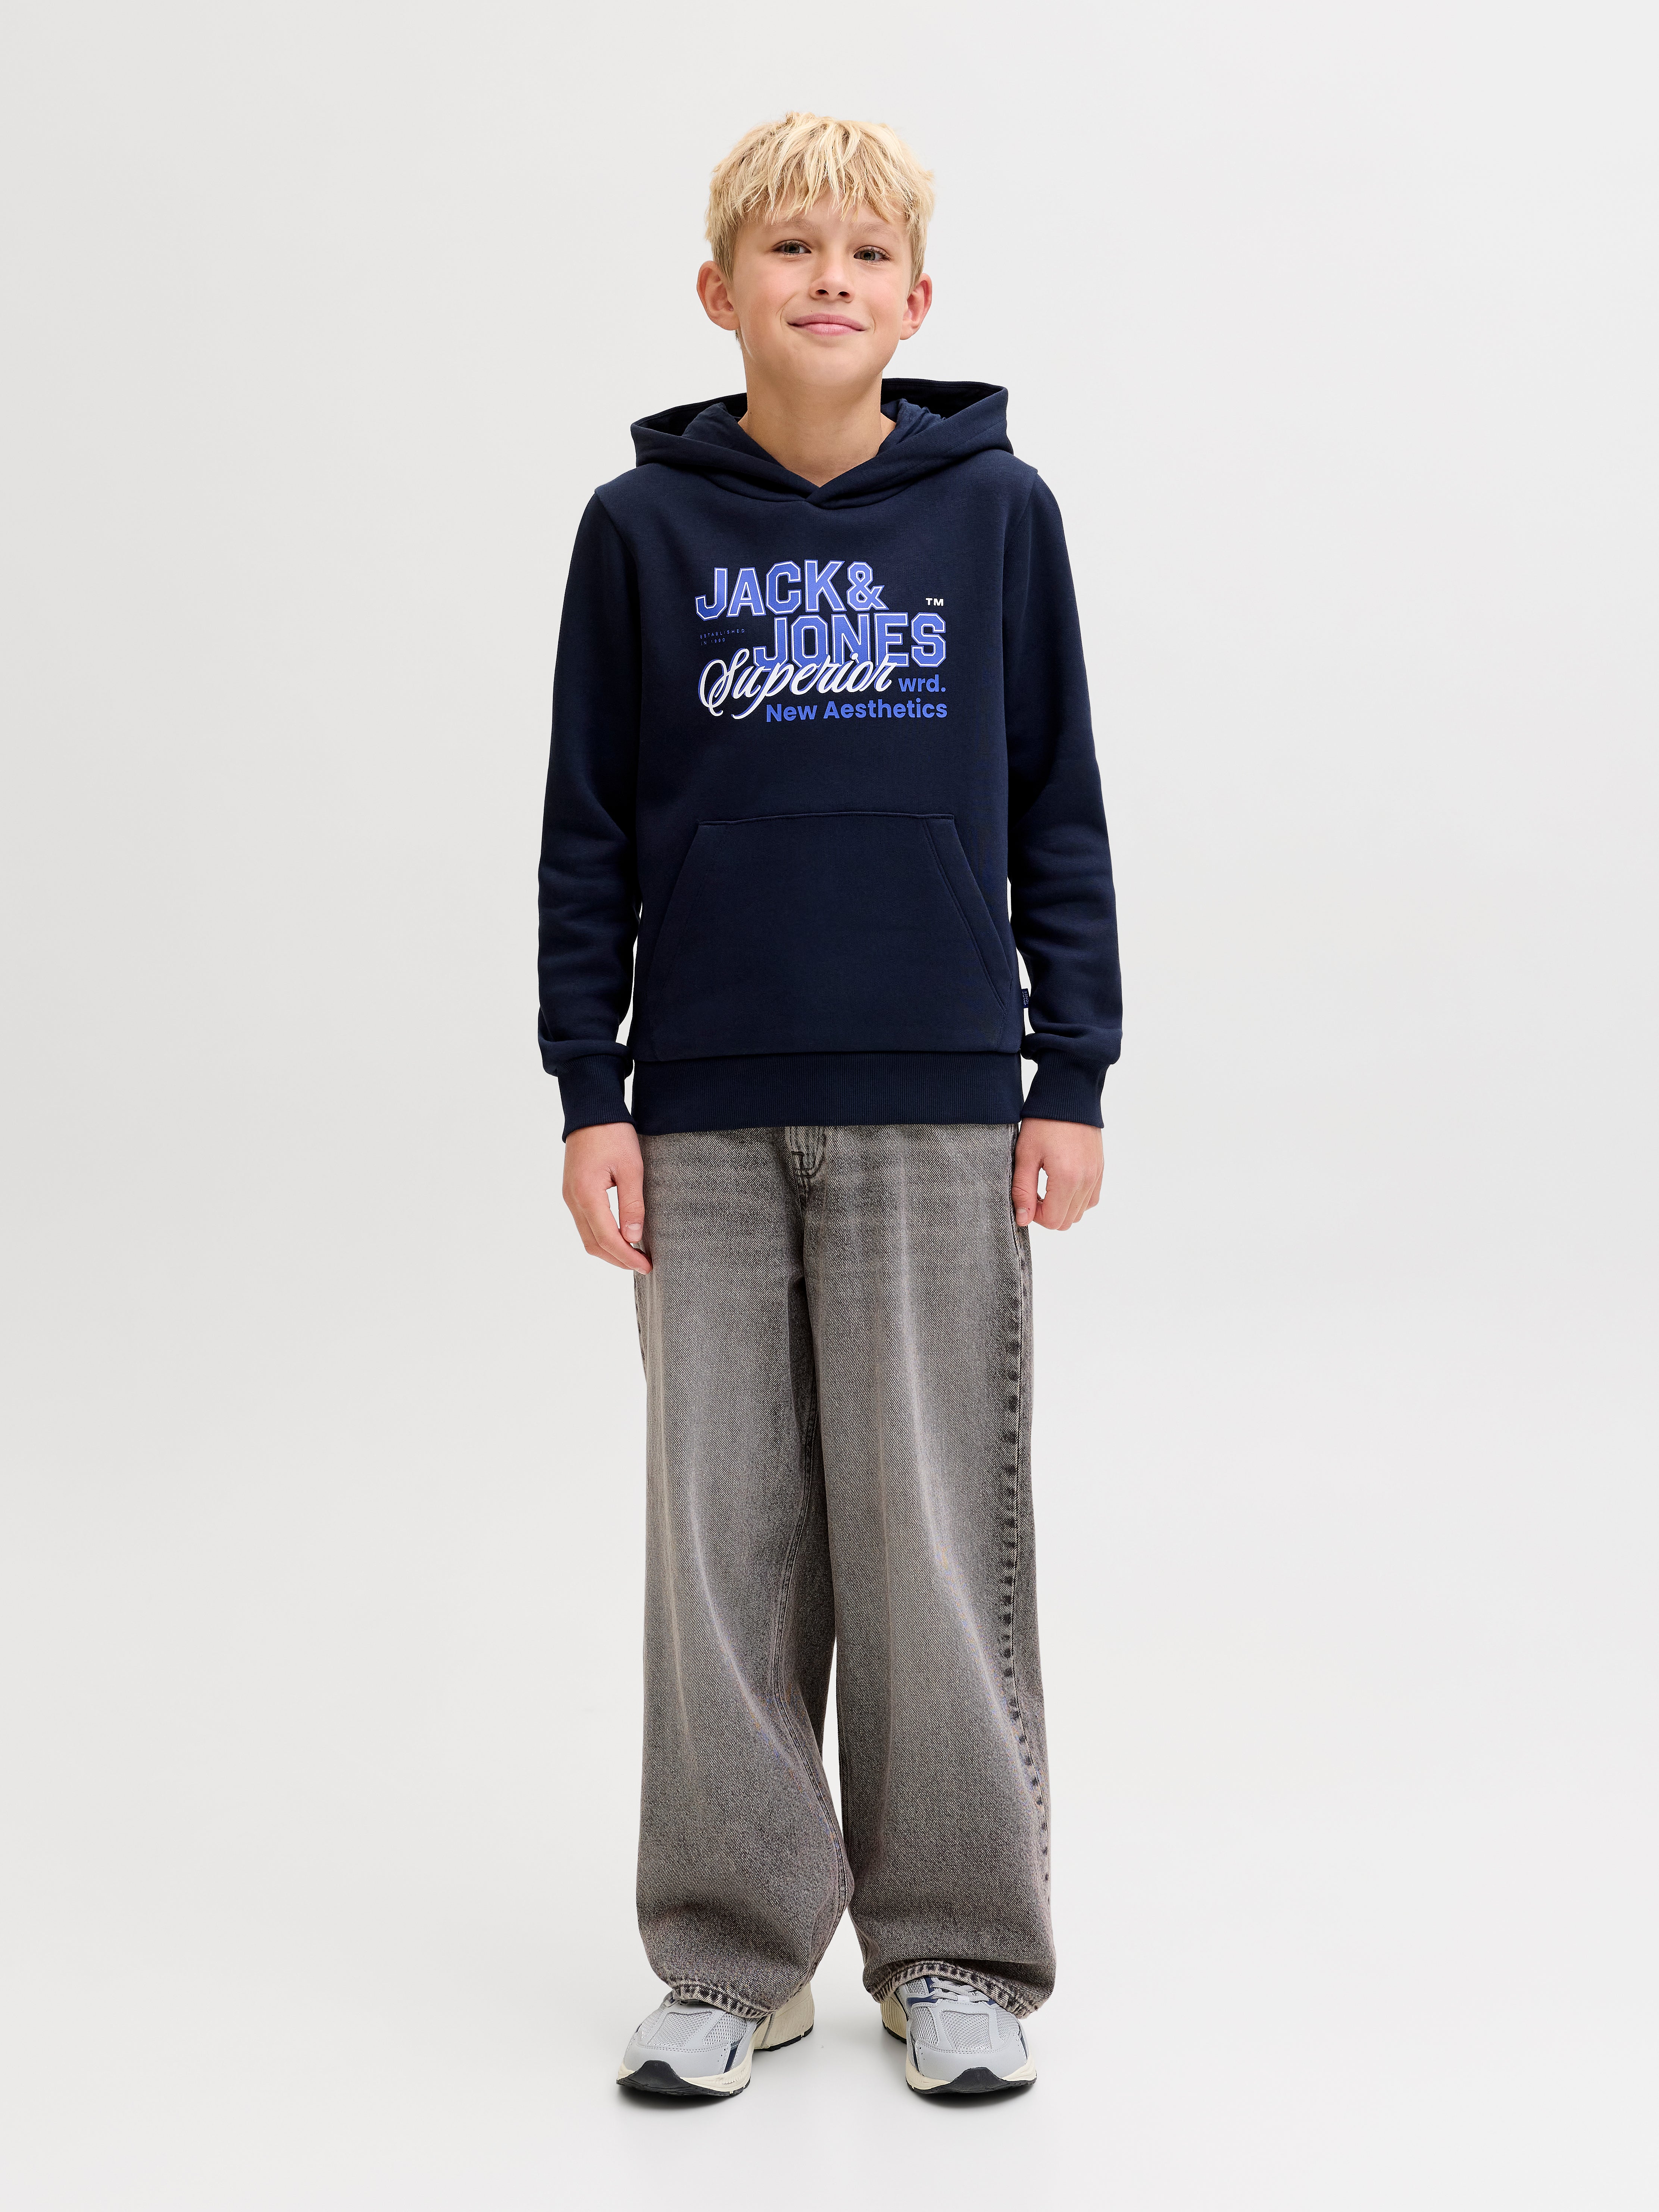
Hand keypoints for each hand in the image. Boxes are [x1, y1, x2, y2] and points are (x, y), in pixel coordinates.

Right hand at [562, 1121, 650, 1272]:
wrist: (591, 1111)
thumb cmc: (613, 1134)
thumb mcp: (631, 1168)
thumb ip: (632, 1204)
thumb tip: (633, 1237)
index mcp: (587, 1194)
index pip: (607, 1238)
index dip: (627, 1257)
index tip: (646, 1266)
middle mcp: (573, 1199)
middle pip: (593, 1244)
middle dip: (618, 1259)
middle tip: (643, 1265)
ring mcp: (570, 1196)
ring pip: (587, 1236)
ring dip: (609, 1250)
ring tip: (633, 1254)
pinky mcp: (572, 1192)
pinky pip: (585, 1223)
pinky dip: (601, 1236)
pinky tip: (620, 1236)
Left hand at [1011, 1118, 1102, 1231]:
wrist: (1068, 1095)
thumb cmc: (1043, 1122)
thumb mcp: (1025, 1155)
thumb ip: (1023, 1190)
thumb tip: (1022, 1219)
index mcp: (1067, 1178)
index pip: (1052, 1220)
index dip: (1034, 1215)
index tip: (1026, 1197)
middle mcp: (1086, 1180)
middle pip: (1067, 1221)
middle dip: (1047, 1214)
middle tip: (1033, 1194)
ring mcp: (1096, 1175)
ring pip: (1080, 1212)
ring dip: (1062, 1208)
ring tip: (1046, 1188)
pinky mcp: (1100, 1168)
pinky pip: (1091, 1198)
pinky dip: (1077, 1200)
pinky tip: (1062, 1184)